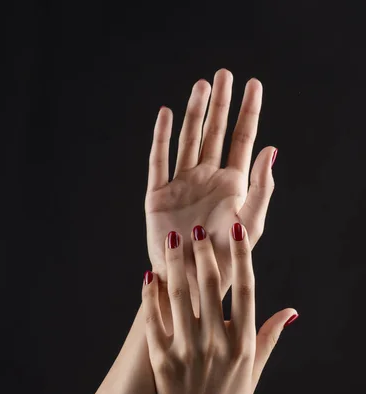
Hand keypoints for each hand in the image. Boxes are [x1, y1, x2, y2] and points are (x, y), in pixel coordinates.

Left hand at [142, 223, 297, 393]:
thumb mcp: (253, 374)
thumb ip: (268, 339)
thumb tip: (290, 311)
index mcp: (243, 345)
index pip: (246, 290)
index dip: (241, 257)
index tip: (236, 231)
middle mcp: (217, 345)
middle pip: (211, 287)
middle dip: (203, 253)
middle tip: (196, 230)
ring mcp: (188, 352)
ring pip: (180, 297)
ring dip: (175, 265)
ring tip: (171, 242)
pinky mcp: (161, 361)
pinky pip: (154, 320)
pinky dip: (150, 297)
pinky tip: (148, 277)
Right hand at [145, 68, 275, 317]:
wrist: (193, 281)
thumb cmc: (227, 258)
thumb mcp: (252, 224)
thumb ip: (262, 188)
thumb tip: (272, 149)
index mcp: (232, 184)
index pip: (243, 139)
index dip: (249, 112)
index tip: (254, 84)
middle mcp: (207, 179)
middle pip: (214, 133)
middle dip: (220, 104)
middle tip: (223, 75)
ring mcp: (182, 184)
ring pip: (188, 140)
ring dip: (194, 113)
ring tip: (201, 86)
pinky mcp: (158, 195)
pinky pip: (158, 160)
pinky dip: (161, 138)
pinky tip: (165, 114)